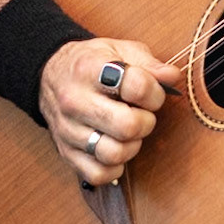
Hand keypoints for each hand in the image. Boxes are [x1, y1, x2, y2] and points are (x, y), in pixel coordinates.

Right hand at [38, 37, 181, 184]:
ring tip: (129, 132)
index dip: (155, 93)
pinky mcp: (65, 152)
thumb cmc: (93, 63)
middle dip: (146, 122)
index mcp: (91, 69)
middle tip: (143, 114)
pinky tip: (116, 148)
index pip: (137, 86)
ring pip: (113, 153)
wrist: (51, 75)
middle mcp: (75, 101)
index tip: (153, 93)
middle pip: (127, 126)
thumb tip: (172, 77)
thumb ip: (150, 63)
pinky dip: (114, 167)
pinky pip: (98, 174)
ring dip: (132, 146)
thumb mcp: (120, 50)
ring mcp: (68, 130)